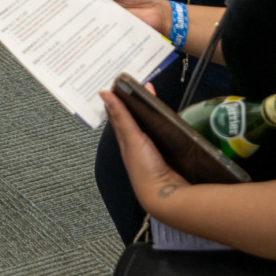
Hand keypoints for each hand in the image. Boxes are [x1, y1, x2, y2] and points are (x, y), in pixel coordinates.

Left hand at [99, 86, 193, 220]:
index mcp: (125, 139)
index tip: (124, 81)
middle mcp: (137, 143)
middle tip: (146, 83)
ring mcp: (153, 147)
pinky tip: (172, 115)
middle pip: (137, 117)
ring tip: (154, 91)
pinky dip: (166, 121)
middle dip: (140, 100)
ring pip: (151, 123)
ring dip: (153, 108)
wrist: (166, 195)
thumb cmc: (144, 169)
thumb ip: (121, 116)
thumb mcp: (131, 138)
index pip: (120, 113)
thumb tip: (104, 93)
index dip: (121, 97)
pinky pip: (165, 131)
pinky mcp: (169, 152)